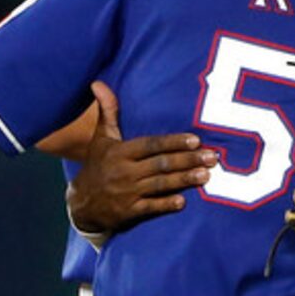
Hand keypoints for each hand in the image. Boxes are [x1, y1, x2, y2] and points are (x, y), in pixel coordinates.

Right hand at [67, 81, 212, 235]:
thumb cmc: (97, 166)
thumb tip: (97, 83)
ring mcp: (126, 193)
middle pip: (161, 164)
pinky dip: (166, 204)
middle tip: (212, 158)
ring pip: (160, 184)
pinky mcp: (129, 212)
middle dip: (188, 160)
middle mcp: (124, 171)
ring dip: (184, 180)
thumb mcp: (101, 139)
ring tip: (206, 176)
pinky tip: (183, 202)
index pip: (151, 144)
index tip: (196, 140)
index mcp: (120, 151)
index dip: (173, 142)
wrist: (82, 203)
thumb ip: (108, 111)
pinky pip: (150, 207)